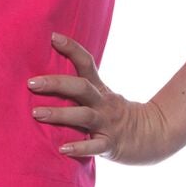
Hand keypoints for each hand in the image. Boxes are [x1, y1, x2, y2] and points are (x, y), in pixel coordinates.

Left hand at [26, 31, 177, 165]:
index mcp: (99, 89)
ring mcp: (107, 123)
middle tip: (31, 83)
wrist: (153, 135)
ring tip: (36, 113)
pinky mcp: (110, 144)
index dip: (71, 48)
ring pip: (83, 115)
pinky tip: (62, 149)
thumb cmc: (116, 116)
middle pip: (81, 88)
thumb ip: (79, 90)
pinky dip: (79, 147)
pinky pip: (95, 146)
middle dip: (55, 84)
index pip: (86, 63)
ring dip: (59, 114)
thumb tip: (45, 79)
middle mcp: (103, 103)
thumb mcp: (103, 97)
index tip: (52, 37)